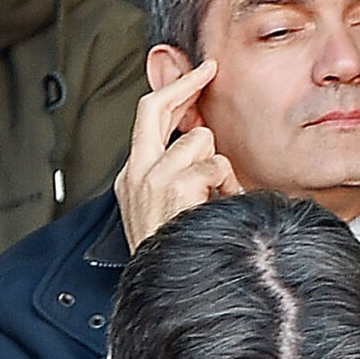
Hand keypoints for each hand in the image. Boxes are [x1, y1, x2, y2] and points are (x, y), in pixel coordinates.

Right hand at [116, 57, 236, 251]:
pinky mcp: (173, 186)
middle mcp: (137, 173)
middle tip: (208, 71)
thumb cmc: (177, 251)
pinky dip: (226, 186)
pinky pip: (215, 166)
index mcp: (133, 177)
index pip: (148, 119)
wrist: (169, 286)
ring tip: (216, 198)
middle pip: (154, 107)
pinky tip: (217, 208)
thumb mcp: (171, 207)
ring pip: (200, 141)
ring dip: (218, 167)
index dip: (173, 92)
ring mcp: (152, 178)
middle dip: (184, 84)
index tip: (195, 75)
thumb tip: (205, 142)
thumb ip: (182, 171)